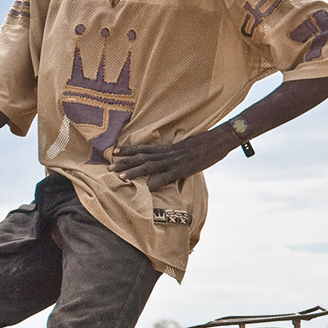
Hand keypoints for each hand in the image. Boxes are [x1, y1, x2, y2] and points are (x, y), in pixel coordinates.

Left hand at [109, 129, 233, 189]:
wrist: (219, 139)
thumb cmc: (204, 144)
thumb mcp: (185, 148)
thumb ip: (174, 153)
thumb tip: (168, 158)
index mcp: (167, 148)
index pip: (143, 148)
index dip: (128, 150)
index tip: (114, 151)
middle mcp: (167, 153)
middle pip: (141, 158)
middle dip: (124, 163)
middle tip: (108, 168)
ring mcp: (174, 161)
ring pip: (149, 166)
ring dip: (134, 172)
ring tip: (120, 178)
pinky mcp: (184, 169)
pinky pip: (167, 176)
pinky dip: (157, 182)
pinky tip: (146, 187)